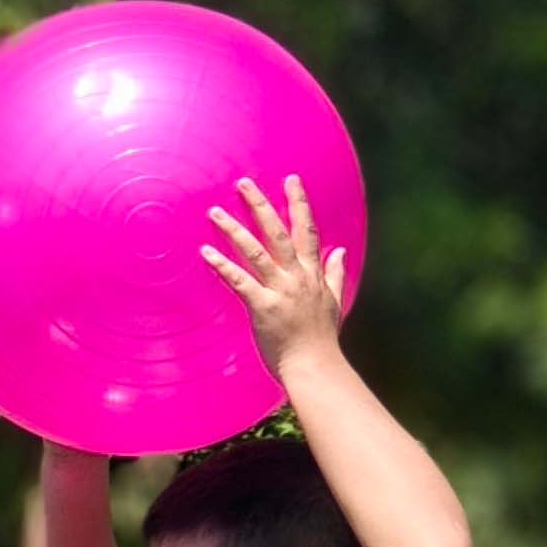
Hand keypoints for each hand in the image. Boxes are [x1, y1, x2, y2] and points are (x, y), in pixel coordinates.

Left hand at [200, 175, 348, 377]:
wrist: (315, 366)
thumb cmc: (322, 337)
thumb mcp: (335, 300)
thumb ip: (336, 273)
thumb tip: (340, 250)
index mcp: (312, 273)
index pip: (307, 230)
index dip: (299, 203)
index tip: (291, 180)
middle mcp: (297, 276)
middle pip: (278, 232)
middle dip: (261, 205)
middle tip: (243, 183)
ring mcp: (280, 291)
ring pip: (255, 252)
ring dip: (234, 229)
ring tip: (215, 212)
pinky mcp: (263, 307)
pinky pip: (240, 281)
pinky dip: (222, 266)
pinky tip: (205, 252)